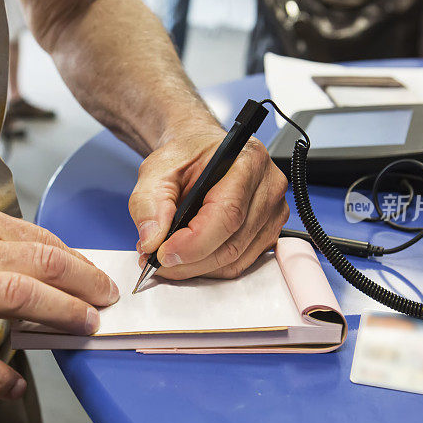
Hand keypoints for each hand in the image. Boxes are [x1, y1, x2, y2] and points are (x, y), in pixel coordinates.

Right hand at [0, 176, 117, 399]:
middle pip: (43, 266)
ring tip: (83, 330)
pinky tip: (15, 386)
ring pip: (17, 299)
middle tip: (106, 302)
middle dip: (84, 285)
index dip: (78, 261)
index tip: (96, 276)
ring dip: (59, 315)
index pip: (42, 242)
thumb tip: (28, 251)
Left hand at [129, 123, 289, 279]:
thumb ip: (148, 202)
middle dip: (189, 261)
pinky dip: (209, 267)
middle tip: (155, 260)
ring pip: (235, 260)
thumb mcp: (156, 169)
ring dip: (197, 268)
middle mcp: (269, 188)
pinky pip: (239, 264)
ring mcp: (273, 213)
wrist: (202, 154)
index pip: (227, 214)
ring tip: (168, 257)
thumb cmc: (187, 157)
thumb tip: (152, 240)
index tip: (162, 253)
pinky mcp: (268, 233)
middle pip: (232, 244)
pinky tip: (188, 256)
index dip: (193, 243)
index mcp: (248, 161)